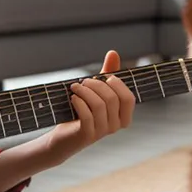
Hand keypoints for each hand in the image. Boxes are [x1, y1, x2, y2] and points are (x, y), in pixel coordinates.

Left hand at [44, 50, 135, 164]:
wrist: (62, 138)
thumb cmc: (81, 112)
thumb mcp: (96, 92)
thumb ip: (107, 74)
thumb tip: (113, 53)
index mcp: (122, 117)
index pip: (129, 98)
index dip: (117, 84)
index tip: (104, 77)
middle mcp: (115, 127)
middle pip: (112, 99)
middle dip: (96, 85)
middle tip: (83, 82)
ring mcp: (102, 132)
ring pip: (99, 105)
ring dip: (85, 91)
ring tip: (75, 87)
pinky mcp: (87, 135)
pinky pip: (87, 115)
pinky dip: (79, 102)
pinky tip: (73, 98)